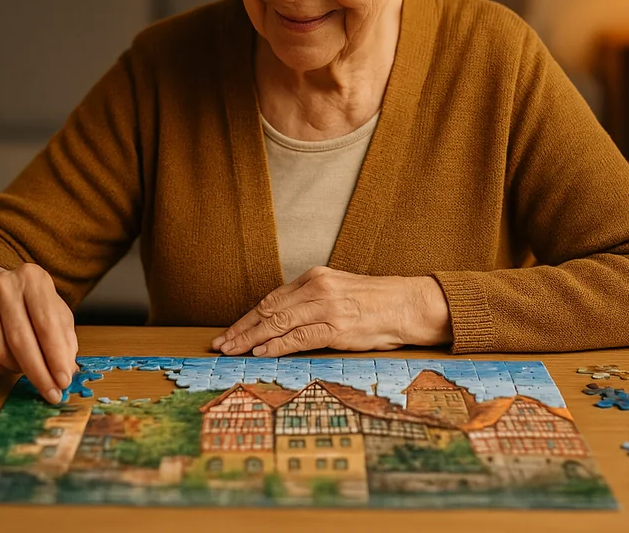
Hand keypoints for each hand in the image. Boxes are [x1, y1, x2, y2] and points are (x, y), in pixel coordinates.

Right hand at [0, 262, 78, 403]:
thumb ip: (65, 341)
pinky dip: (1, 369)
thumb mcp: (59, 315)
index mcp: (33, 278)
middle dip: (38, 372)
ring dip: (20, 370)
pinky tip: (14, 366)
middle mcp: (3, 286)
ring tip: (34, 372)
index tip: (64, 381)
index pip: (46, 324)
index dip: (55, 357)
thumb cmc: (39, 304)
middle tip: (51, 393)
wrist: (10, 288)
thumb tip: (65, 374)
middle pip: (20, 339)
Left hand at [211, 266, 450, 356]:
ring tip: (233, 351)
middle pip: (268, 311)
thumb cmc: (374, 302)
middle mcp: (317, 288)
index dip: (247, 317)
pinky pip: (299, 337)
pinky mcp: (336, 327)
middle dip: (241, 329)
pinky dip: (276, 345)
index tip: (230, 331)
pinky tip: (260, 352)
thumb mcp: (337, 291)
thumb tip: (280, 322)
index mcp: (315, 277)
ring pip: (278, 323)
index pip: (271, 299)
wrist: (407, 305)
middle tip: (221, 344)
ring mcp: (326, 307)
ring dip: (251, 339)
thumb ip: (310, 301)